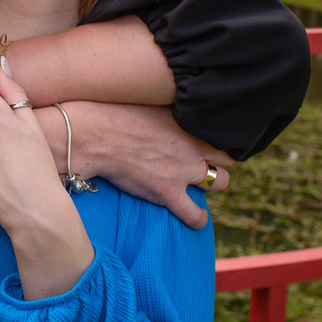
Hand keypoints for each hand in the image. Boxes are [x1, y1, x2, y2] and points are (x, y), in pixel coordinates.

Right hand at [65, 102, 231, 228]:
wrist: (96, 135)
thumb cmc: (115, 114)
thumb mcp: (151, 102)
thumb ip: (170, 110)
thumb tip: (171, 103)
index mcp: (188, 124)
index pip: (221, 135)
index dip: (215, 142)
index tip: (206, 146)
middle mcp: (192, 147)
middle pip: (226, 159)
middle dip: (218, 163)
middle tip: (205, 165)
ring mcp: (182, 171)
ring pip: (220, 183)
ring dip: (214, 185)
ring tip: (204, 188)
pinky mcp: (166, 192)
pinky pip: (194, 214)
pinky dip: (199, 218)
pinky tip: (198, 218)